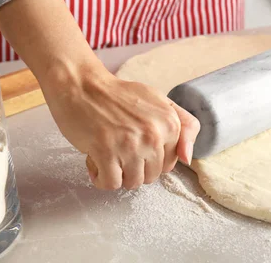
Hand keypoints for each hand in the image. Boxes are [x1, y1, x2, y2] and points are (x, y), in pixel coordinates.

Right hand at [0, 0, 200, 190]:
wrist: (82, 85)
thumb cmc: (119, 95)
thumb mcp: (161, 102)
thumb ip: (185, 127)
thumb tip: (188, 159)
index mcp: (170, 123)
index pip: (169, 164)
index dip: (151, 159)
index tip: (137, 145)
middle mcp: (154, 135)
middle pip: (151, 176)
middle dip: (135, 168)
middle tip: (120, 148)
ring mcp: (130, 145)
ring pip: (132, 183)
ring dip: (118, 174)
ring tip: (108, 154)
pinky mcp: (105, 152)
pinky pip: (110, 184)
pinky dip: (101, 178)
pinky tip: (96, 160)